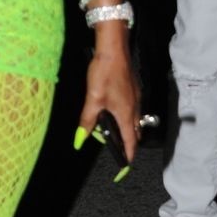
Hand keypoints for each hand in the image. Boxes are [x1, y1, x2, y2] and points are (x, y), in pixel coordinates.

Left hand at [76, 36, 140, 172]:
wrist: (114, 50)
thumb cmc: (104, 74)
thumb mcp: (92, 99)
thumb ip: (87, 121)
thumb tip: (80, 141)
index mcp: (126, 114)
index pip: (130, 142)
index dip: (128, 156)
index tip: (125, 166)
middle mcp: (134, 108)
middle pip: (134, 133)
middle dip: (127, 144)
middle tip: (115, 149)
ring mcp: (136, 98)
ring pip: (134, 121)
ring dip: (125, 130)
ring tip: (110, 131)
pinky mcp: (133, 90)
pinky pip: (132, 110)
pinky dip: (125, 117)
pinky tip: (112, 111)